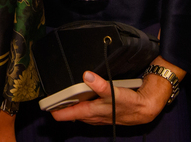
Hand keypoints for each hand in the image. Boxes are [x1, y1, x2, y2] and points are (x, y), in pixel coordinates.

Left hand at [50, 70, 172, 125]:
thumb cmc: (130, 103)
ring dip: (71, 108)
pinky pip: (88, 112)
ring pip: (80, 113)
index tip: (45, 105)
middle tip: (50, 100)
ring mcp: (98, 116)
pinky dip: (82, 107)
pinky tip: (82, 100)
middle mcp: (93, 116)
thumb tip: (87, 75)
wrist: (145, 109)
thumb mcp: (115, 92)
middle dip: (61, 108)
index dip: (55, 110)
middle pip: (72, 113)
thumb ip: (100, 84)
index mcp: (92, 111)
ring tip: (61, 100)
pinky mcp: (104, 113)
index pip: (68, 114)